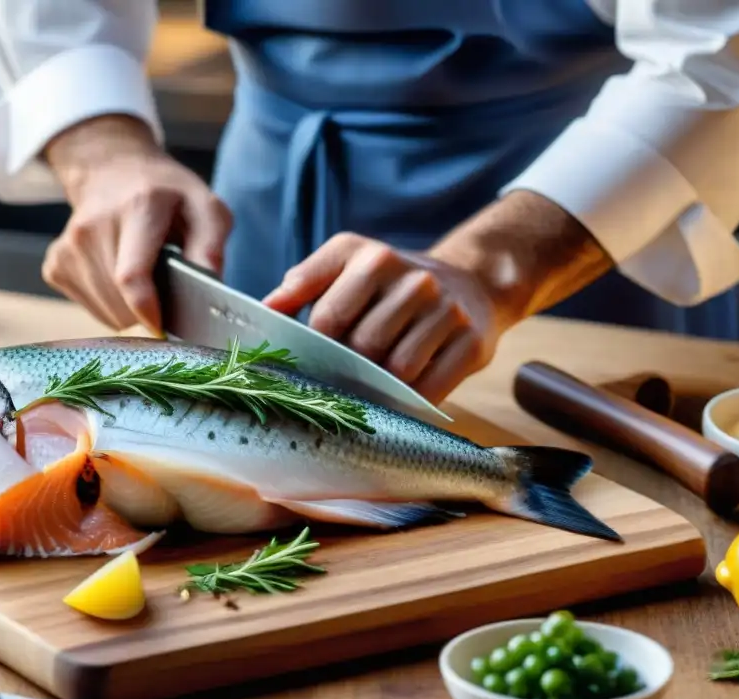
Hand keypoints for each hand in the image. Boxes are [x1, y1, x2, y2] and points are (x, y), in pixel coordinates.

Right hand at [42, 115, 232, 331]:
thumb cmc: (167, 196)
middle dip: (149, 311)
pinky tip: (119, 279)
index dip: (148, 312)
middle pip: (119, 300)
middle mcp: (94, 226)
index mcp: (138, 208)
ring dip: (130, 310)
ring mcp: (69, 246)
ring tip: (144, 279)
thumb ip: (211, 246)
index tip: (163, 327)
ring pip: (105, 311)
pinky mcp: (55, 263)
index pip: (131, 276)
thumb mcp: (204, 208)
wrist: (113, 171)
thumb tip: (210, 285)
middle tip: (166, 290)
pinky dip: (110, 305)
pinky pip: (90, 307)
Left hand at [262, 191, 613, 403]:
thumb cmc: (391, 283)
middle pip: (363, 346)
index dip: (316, 347)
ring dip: (380, 387)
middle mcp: (414, 280)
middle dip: (348, 368)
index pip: (328, 317)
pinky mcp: (472, 344)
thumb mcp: (347, 263)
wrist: (470, 282)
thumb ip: (304, 282)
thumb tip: (265, 310)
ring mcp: (447, 312)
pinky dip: (410, 401)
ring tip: (373, 384)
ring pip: (397, 369)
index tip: (313, 359)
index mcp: (373, 258)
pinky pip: (431, 387)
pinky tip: (401, 397)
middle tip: (345, 376)